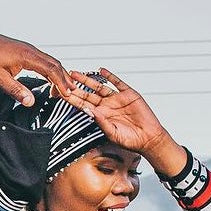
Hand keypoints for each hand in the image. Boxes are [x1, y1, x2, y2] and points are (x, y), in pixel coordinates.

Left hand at [0, 32, 72, 105]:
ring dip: (60, 75)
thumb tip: (30, 102)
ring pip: (50, 62)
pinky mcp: (27, 52)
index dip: (60, 81)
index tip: (67, 94)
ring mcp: (30, 50)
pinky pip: (44, 61)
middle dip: (64, 79)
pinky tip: (53, 80)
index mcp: (26, 56)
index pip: (50, 68)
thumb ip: (15, 90)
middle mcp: (31, 50)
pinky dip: (52, 71)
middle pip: (54, 64)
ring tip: (66, 89)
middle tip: (72, 94)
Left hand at [58, 69, 186, 173]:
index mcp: (100, 116)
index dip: (72, 99)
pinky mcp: (129, 94)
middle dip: (75, 86)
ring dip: (87, 79)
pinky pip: (117, 82)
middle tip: (63, 78)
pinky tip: (100, 70)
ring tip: (75, 72)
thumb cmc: (130, 140)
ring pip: (99, 86)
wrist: (148, 138)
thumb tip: (90, 111)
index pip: (83, 106)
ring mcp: (117, 99)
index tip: (61, 93)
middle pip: (87, 94)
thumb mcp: (113, 134)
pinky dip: (109, 75)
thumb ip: (101, 122)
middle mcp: (106, 106)